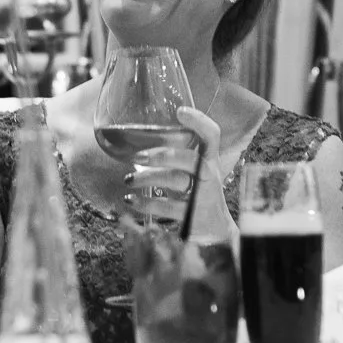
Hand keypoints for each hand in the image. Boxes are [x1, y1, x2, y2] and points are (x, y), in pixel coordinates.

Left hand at [124, 106, 233, 240]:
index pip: (212, 135)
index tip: (180, 112)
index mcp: (210, 159)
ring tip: (128, 179)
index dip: (199, 121)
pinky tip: (131, 200)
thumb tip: (139, 139)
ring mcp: (202, 196)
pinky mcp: (192, 217)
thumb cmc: (197, 192)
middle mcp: (209, 175)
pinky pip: (168, 207)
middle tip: (137, 156)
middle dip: (162, 156)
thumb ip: (178, 156)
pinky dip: (146, 204)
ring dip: (147, 179)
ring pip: (176, 182)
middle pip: (189, 159)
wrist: (215, 230)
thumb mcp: (194, 171)